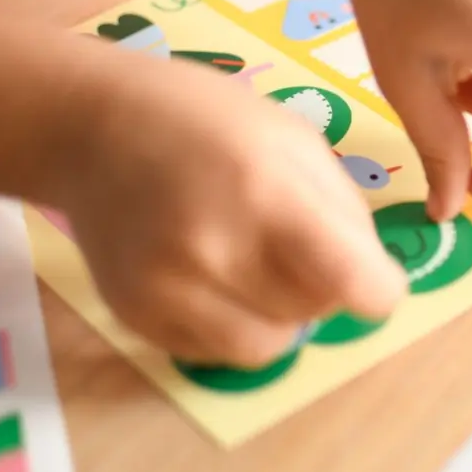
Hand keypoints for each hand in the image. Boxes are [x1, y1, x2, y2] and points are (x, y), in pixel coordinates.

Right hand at [56, 55, 405, 364]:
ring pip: (270, 348)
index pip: (356, 285)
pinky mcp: (136, 316)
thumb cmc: (205, 119)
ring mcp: (168, 291)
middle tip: (295, 248)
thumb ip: (343, 209)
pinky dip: (232, 323)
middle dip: (324, 288)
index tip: (372, 280)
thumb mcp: (294, 137)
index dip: (379, 289)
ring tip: (258, 270)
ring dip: (281, 316)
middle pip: (316, 313)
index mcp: (267, 191)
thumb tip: (370, 278)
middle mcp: (215, 251)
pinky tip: (213, 277)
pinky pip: (216, 352)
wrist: (93, 129)